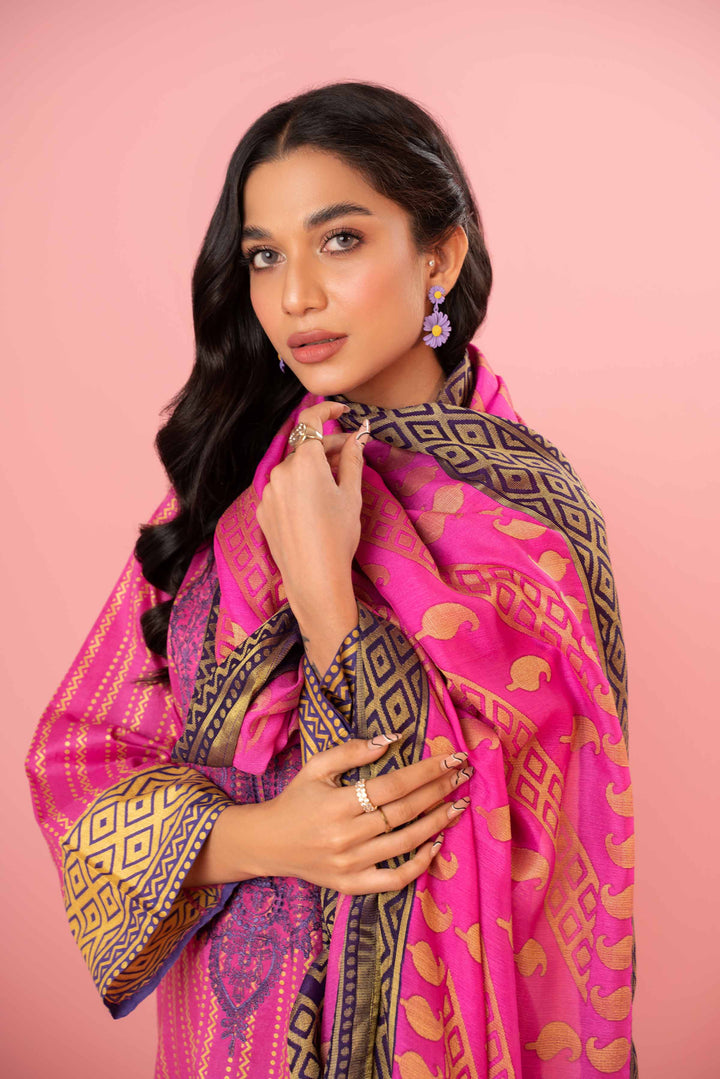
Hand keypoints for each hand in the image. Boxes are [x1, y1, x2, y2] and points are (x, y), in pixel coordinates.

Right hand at [241, 736, 472, 894]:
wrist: (267, 844)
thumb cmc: (296, 799)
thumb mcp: (316, 767)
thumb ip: (352, 751)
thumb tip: (393, 738)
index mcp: (336, 803)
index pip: (393, 784)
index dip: (426, 770)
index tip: (453, 758)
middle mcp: (345, 835)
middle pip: (404, 811)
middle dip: (439, 790)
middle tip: (463, 775)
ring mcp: (349, 864)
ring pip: (405, 842)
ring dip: (438, 822)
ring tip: (458, 804)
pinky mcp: (351, 885)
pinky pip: (394, 879)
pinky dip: (420, 865)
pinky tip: (436, 844)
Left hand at [256, 400, 369, 620]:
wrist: (314, 579)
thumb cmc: (338, 536)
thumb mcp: (352, 495)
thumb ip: (353, 459)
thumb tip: (359, 435)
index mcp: (304, 462)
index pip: (311, 421)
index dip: (328, 410)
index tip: (342, 410)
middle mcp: (280, 472)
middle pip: (304, 448)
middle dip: (327, 447)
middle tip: (352, 454)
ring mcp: (268, 492)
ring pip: (293, 469)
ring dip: (312, 469)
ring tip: (335, 485)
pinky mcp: (262, 510)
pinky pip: (283, 489)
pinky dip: (299, 488)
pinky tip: (315, 506)